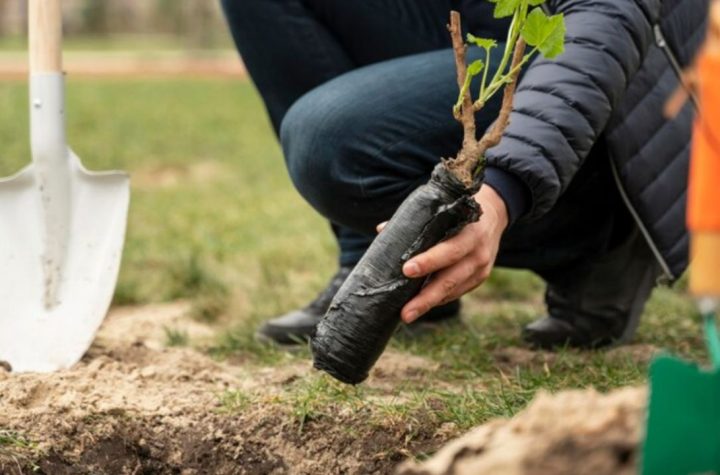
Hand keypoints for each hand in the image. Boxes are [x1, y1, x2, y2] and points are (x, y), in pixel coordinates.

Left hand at [392, 185, 507, 322]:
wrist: (493, 214)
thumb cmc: (457, 211)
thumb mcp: (443, 209)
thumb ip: (416, 221)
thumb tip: (382, 230)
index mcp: (470, 231)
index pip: (449, 250)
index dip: (429, 262)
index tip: (406, 270)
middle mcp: (478, 252)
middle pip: (450, 279)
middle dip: (426, 297)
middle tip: (405, 312)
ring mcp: (481, 268)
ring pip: (452, 290)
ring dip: (429, 303)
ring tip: (407, 315)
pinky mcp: (479, 278)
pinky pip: (456, 292)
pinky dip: (438, 298)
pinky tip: (422, 304)